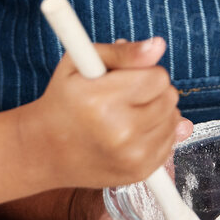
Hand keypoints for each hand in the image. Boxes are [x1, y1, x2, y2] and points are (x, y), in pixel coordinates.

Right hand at [20, 38, 182, 187]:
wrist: (45, 149)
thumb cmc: (63, 101)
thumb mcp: (80, 63)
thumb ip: (124, 53)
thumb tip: (159, 46)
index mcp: (101, 100)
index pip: (158, 77)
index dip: (144, 72)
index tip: (127, 79)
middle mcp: (119, 132)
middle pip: (169, 98)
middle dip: (152, 92)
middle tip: (126, 97)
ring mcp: (131, 156)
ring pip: (174, 121)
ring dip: (157, 114)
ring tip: (127, 115)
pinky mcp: (139, 173)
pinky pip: (171, 143)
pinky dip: (157, 135)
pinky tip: (133, 133)